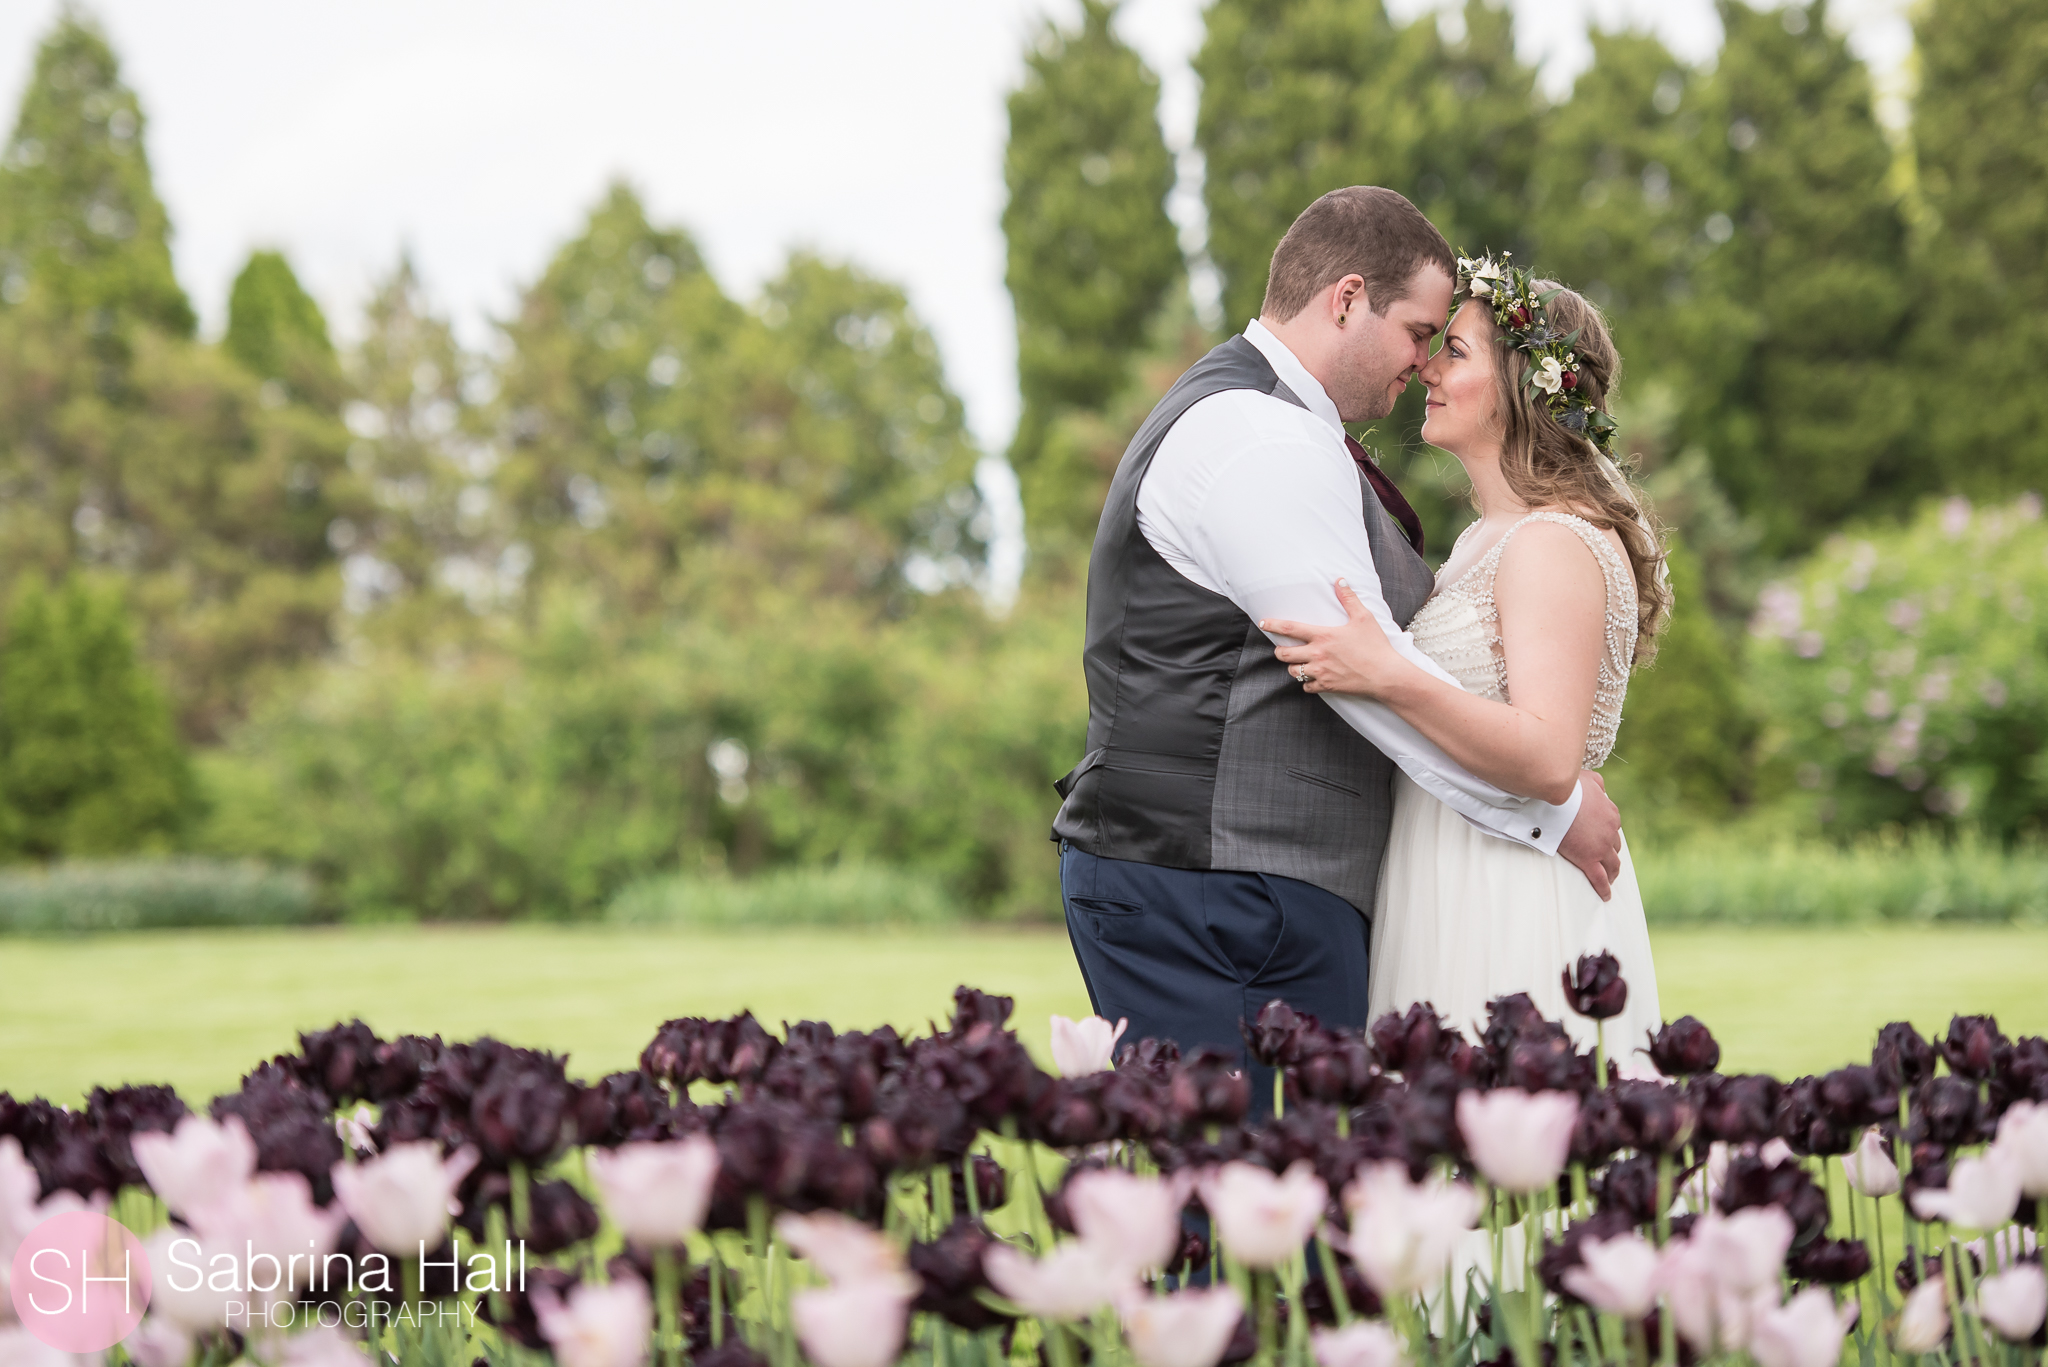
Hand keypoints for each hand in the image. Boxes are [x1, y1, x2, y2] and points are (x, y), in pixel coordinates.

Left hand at [1262, 579, 1405, 696]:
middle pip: (1284, 654)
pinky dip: (1307, 683)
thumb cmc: (1375, 646)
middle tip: (1283, 649)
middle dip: (1279, 651)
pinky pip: (1307, 687)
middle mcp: (1317, 655)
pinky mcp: (1327, 686)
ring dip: (1293, 667)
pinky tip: (1313, 678)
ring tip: (1299, 663)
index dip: (1272, 625)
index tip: (1263, 623)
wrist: (1385, 675)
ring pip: (1293, 672)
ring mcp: (1321, 672)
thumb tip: (1340, 580)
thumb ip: (1349, 599)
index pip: (1290, 629)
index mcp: (1323, 636)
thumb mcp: (1364, 618)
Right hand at [1556, 769, 1621, 901]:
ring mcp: (1601, 847)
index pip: (1613, 825)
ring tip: (1610, 879)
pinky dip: (1604, 889)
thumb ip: (1597, 783)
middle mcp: (1610, 831)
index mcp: (1610, 813)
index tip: (1602, 838)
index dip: (1608, 833)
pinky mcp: (1589, 860)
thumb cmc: (1566, 788)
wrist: (1555, 801)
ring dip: (1613, 872)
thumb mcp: (1586, 778)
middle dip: (1611, 852)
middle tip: (1605, 860)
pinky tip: (1606, 896)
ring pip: (1613, 864)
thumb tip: (1603, 788)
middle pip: (1615, 846)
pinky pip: (1600, 879)